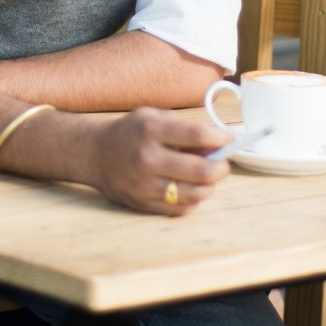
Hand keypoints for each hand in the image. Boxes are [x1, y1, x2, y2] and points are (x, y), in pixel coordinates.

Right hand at [85, 107, 231, 215]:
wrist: (95, 153)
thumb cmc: (131, 132)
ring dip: (209, 186)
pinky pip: (181, 209)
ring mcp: (145, 185)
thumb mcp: (154, 117)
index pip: (197, 135)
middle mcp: (147, 158)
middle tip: (222, 164)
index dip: (220, 139)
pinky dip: (192, 199)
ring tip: (207, 177)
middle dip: (221, 167)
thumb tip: (217, 144)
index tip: (230, 140)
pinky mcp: (142, 204)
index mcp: (151, 129)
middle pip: (202, 170)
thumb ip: (184, 128)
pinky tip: (189, 188)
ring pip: (195, 194)